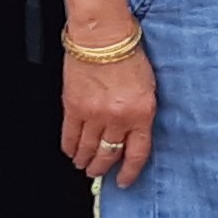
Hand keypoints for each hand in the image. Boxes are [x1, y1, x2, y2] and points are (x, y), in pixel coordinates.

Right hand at [61, 28, 157, 186]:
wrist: (103, 36)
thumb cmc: (129, 55)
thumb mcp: (148, 87)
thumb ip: (142, 114)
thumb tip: (133, 135)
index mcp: (141, 113)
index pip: (137, 153)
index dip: (129, 172)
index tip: (124, 181)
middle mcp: (118, 118)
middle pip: (108, 154)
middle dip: (102, 168)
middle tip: (98, 173)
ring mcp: (94, 114)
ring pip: (87, 149)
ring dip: (84, 161)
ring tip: (83, 165)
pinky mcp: (73, 107)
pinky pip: (69, 136)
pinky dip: (69, 148)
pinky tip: (70, 152)